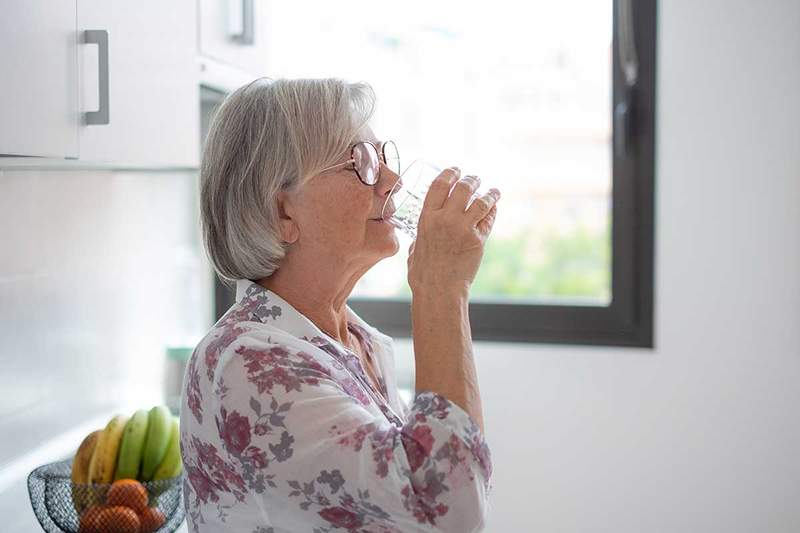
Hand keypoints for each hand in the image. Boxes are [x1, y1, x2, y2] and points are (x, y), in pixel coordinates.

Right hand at [407, 167, 500, 294]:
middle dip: (471, 180)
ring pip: (480, 201)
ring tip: (492, 190)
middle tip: (475, 179)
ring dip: (488, 193)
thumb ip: (421, 236)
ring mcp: (463, 229)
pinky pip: (488, 219)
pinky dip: (492, 211)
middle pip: (462, 188)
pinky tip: (494, 207)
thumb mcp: (415, 247)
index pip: (439, 185)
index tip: (455, 170)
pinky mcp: (478, 240)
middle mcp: (445, 219)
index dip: (449, 173)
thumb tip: (423, 235)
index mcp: (426, 218)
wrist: (438, 290)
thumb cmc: (423, 274)